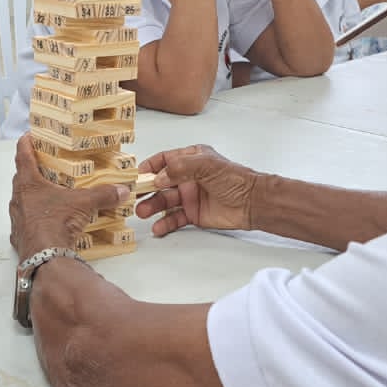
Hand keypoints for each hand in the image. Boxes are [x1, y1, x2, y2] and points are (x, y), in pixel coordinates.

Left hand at [10, 135, 130, 258]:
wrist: (45, 256)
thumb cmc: (56, 222)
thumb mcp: (84, 204)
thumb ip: (103, 194)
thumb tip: (121, 190)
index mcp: (28, 183)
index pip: (22, 154)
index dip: (26, 143)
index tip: (29, 136)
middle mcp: (18, 198)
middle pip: (21, 177)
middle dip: (32, 170)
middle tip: (45, 166)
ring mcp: (16, 218)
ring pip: (22, 200)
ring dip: (33, 196)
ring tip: (49, 195)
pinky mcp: (19, 235)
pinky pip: (25, 222)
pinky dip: (35, 218)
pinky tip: (46, 221)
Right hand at [135, 145, 257, 236]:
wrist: (252, 203)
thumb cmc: (235, 179)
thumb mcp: (206, 165)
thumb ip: (180, 167)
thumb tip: (159, 176)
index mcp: (191, 159)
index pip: (164, 160)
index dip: (150, 166)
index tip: (136, 174)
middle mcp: (188, 177)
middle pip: (160, 183)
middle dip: (146, 189)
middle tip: (134, 196)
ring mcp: (190, 196)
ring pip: (164, 201)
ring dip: (152, 206)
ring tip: (143, 212)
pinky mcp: (193, 214)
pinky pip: (174, 218)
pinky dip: (165, 223)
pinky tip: (157, 227)